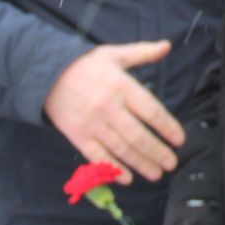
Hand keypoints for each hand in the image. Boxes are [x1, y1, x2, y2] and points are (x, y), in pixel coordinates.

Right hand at [44, 41, 184, 181]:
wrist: (45, 74)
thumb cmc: (85, 65)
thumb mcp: (115, 54)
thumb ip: (143, 53)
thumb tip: (167, 46)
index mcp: (121, 86)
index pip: (150, 110)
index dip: (167, 127)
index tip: (179, 140)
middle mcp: (108, 107)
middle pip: (138, 135)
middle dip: (157, 152)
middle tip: (172, 163)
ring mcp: (92, 124)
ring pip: (121, 148)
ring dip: (141, 163)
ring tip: (156, 174)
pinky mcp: (78, 136)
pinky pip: (97, 156)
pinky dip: (112, 169)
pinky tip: (127, 178)